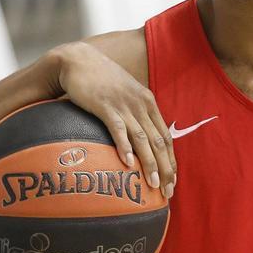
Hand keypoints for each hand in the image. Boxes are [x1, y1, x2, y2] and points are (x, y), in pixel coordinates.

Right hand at [51, 41, 176, 198]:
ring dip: (150, 163)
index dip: (171, 161)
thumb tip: (137, 143)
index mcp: (148, 103)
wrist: (78, 60)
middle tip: (168, 192)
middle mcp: (141, 104)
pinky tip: (128, 162)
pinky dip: (124, 146)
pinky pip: (118, 128)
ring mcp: (124, 104)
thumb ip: (134, 115)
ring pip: (143, 138)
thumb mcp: (124, 97)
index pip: (166, 137)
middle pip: (158, 141)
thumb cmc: (100, 82)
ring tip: (153, 184)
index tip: (173, 182)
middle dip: (166, 168)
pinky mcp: (105, 105)